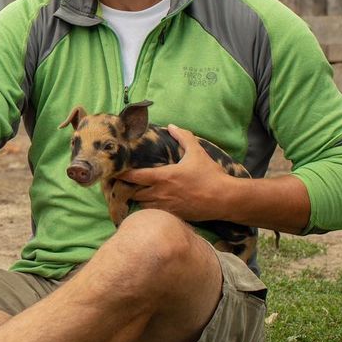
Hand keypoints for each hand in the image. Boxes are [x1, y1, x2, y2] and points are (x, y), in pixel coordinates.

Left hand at [121, 124, 236, 221]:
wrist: (225, 199)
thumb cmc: (210, 175)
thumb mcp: (197, 152)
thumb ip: (183, 137)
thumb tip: (171, 126)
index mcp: (163, 176)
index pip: (134, 176)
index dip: (122, 174)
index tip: (115, 171)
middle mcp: (161, 193)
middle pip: (134, 193)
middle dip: (128, 189)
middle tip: (124, 184)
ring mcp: (166, 206)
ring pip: (142, 206)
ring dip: (138, 200)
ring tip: (136, 194)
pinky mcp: (174, 216)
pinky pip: (154, 214)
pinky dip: (149, 210)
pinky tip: (151, 204)